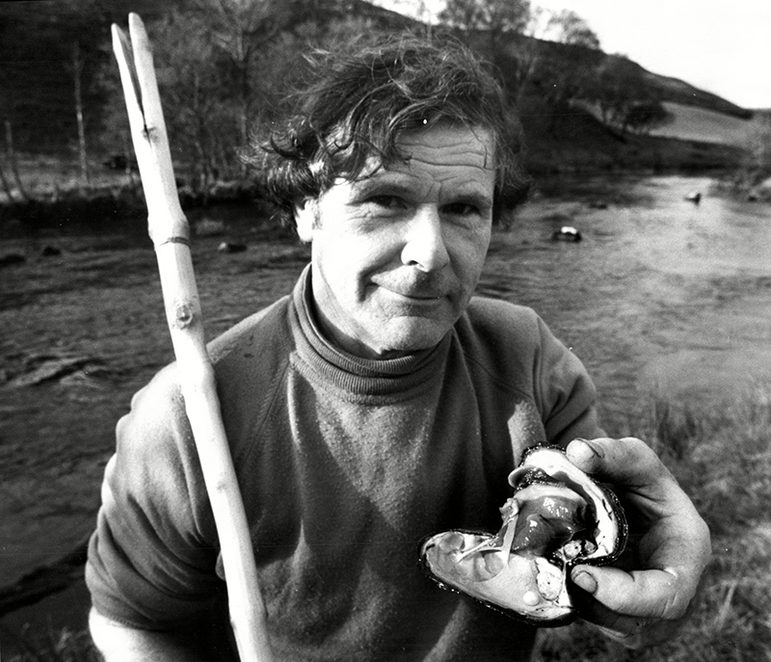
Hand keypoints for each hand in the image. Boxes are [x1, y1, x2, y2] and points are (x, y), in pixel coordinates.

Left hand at [564, 437, 710, 647]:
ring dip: (584, 605)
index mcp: (688, 551)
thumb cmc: (641, 480)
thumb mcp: (634, 460)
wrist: (630, 498)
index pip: (669, 594)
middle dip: (599, 604)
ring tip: (560, 571)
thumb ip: (611, 453)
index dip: (625, 594)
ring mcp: (654, 606)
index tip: (582, 574)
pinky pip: (604, 623)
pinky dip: (580, 605)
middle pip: (641, 621)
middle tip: (566, 576)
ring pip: (617, 626)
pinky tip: (564, 577)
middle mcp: (676, 586)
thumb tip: (578, 453)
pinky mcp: (628, 613)